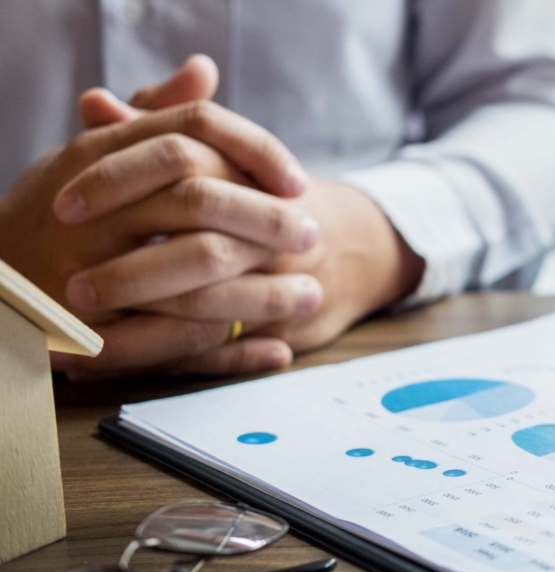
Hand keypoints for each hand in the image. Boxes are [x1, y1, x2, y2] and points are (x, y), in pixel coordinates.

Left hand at [50, 58, 422, 374]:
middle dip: (134, 268)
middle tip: (73, 283)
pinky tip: (119, 350)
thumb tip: (95, 104)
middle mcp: (272, 223)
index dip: (120, 181)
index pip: (184, 160)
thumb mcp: (219, 155)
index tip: (66, 203)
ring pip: (213, 300)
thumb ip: (156, 126)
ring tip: (89, 320)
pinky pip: (225, 345)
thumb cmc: (266, 200)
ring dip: (146, 313)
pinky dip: (169, 351)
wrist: (355, 247)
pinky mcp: (287, 321)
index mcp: (249, 172)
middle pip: (202, 242)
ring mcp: (284, 275)